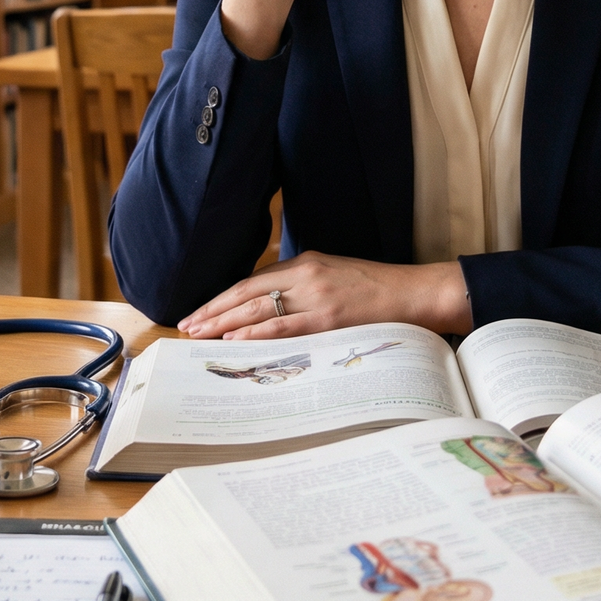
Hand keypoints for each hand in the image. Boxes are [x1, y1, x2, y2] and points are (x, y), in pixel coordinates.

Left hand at [179, 251, 471, 339]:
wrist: (413, 294)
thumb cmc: (374, 289)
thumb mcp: (333, 276)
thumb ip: (302, 285)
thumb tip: (268, 307)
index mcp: (305, 262)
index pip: (252, 280)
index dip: (223, 297)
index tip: (201, 311)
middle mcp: (305, 274)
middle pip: (247, 292)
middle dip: (214, 309)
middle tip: (188, 323)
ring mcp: (316, 296)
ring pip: (258, 309)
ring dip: (225, 322)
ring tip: (201, 333)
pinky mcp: (328, 317)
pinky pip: (284, 326)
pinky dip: (256, 332)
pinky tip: (235, 339)